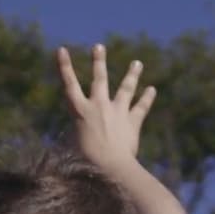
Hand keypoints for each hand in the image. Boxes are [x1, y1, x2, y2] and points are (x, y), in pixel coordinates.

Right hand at [57, 44, 156, 170]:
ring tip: (137, 63)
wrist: (111, 167)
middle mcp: (99, 106)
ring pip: (126, 88)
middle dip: (99, 61)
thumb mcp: (73, 146)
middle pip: (99, 78)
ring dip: (132, 75)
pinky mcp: (132, 122)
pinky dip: (146, 98)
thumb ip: (75, 134)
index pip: (69, 84)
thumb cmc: (86, 162)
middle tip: (99, 46)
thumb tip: (70, 137)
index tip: (62, 50)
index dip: (64, 66)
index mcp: (80, 111)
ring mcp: (117, 112)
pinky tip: (152, 89)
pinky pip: (141, 108)